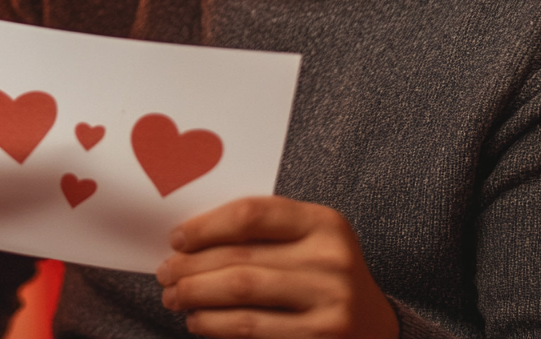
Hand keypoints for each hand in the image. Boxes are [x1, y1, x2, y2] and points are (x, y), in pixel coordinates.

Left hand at [156, 195, 398, 338]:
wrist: (376, 328)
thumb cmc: (322, 274)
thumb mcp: (307, 241)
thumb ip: (263, 232)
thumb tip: (188, 238)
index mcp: (324, 222)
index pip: (252, 214)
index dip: (206, 226)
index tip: (176, 238)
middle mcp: (332, 261)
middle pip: (241, 259)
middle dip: (192, 267)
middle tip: (164, 272)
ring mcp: (330, 305)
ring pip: (242, 297)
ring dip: (197, 297)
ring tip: (174, 297)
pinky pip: (253, 331)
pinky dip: (217, 326)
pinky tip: (199, 322)